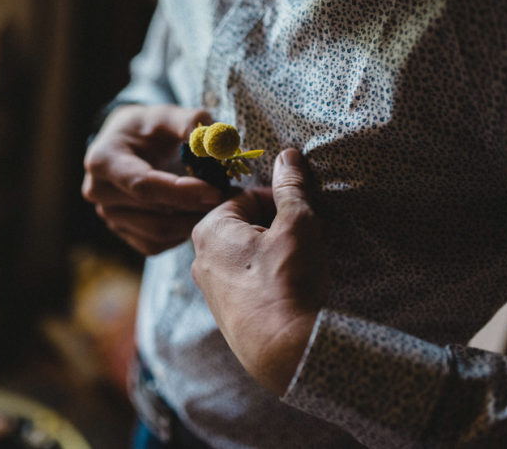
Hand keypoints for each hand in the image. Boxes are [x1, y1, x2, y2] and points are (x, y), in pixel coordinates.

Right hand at [82, 104, 228, 255]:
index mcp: (103, 160)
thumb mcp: (167, 114)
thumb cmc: (148, 127)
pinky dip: (181, 233)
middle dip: (195, 206)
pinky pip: (156, 243)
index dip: (181, 192)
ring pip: (157, 232)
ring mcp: (108, 215)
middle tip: (229, 196)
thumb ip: (191, 123)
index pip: (143, 185)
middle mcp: (98, 192)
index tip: (216, 191)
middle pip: (153, 211)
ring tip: (217, 204)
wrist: (128, 142)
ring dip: (192, 221)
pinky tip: (196, 213)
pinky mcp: (122, 232)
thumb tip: (217, 143)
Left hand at [191, 148, 327, 394]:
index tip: (304, 212)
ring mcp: (209, 288)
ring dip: (275, 251)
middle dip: (278, 226)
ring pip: (246, 253)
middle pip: (245, 225)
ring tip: (301, 263)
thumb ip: (292, 187)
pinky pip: (246, 280)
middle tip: (307, 238)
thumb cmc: (286, 281)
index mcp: (208, 229)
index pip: (246, 197)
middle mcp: (199, 257)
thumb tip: (289, 156)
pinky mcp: (223, 313)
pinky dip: (268, 277)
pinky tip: (290, 287)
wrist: (284, 351)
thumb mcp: (297, 224)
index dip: (280, 200)